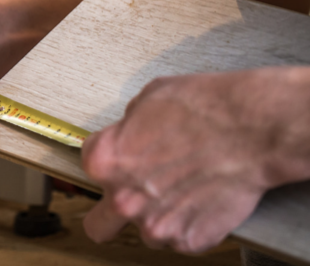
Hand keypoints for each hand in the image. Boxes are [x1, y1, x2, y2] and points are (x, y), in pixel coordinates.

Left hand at [82, 67, 309, 252]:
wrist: (251, 129)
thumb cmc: (201, 108)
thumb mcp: (145, 101)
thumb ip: (125, 130)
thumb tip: (127, 138)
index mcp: (104, 162)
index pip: (89, 167)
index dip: (110, 158)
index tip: (126, 158)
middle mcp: (124, 199)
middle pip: (99, 226)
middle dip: (112, 212)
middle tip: (135, 196)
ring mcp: (158, 224)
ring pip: (147, 232)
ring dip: (158, 217)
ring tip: (183, 190)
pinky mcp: (192, 240)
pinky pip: (182, 239)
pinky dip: (190, 225)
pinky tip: (203, 200)